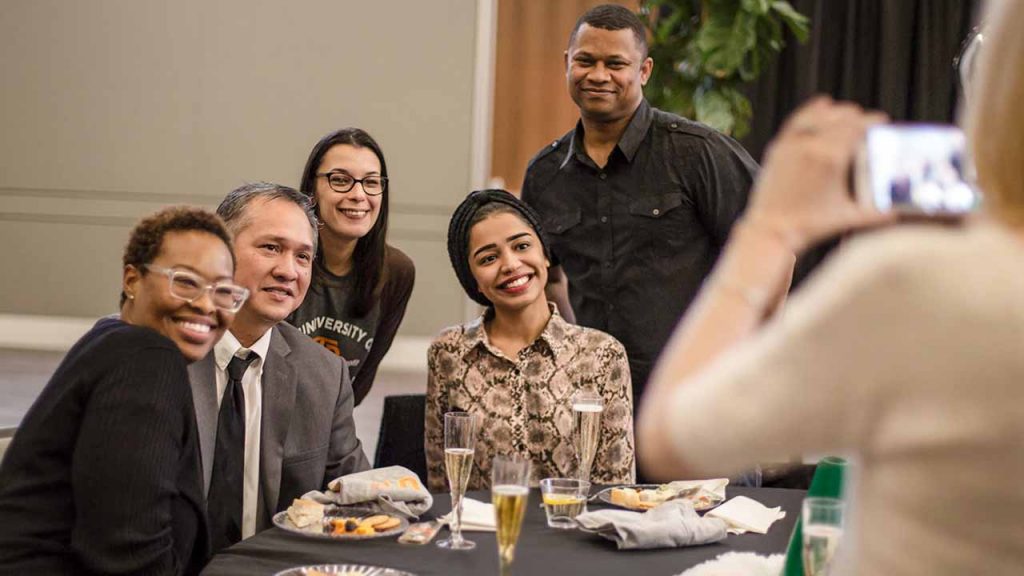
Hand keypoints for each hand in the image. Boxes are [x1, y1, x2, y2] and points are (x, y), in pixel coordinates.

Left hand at [743, 96, 894, 252]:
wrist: (770, 231)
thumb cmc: (807, 226)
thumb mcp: (847, 218)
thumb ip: (876, 214)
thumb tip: (897, 213)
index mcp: (830, 157)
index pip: (857, 126)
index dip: (872, 120)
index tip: (882, 120)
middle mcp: (810, 145)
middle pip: (840, 117)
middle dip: (856, 116)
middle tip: (867, 121)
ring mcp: (791, 144)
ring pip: (818, 115)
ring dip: (836, 111)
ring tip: (848, 113)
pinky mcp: (777, 148)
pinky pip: (796, 121)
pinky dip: (810, 111)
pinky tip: (821, 105)